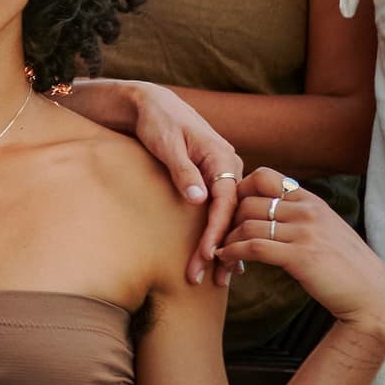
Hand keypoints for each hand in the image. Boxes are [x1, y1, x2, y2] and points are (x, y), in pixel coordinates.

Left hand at [60, 78, 242, 283]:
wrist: (152, 104)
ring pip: (229, 214)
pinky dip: (219, 232)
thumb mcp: (167, 145)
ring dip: (224, 245)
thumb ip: (183, 171)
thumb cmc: (157, 122)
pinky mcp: (213, 177)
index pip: (225, 201)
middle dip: (222, 248)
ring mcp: (223, 172)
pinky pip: (221, 208)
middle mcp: (229, 165)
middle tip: (211, 280)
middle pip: (232, 213)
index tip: (206, 256)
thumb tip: (199, 200)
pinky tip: (219, 255)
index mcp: (221, 156)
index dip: (216, 231)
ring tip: (219, 278)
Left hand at [216, 169, 384, 341]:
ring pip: (246, 224)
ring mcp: (305, 232)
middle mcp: (307, 210)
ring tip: (217, 253)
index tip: (228, 210)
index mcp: (311, 200)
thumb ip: (300, 217)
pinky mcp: (300, 256)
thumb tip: (270, 214)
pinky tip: (225, 260)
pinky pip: (254, 247)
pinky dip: (232, 253)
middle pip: (247, 201)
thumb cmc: (346, 266)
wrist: (371, 294)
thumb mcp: (325, 230)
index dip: (238, 190)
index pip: (263, 176)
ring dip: (224, 240)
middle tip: (215, 236)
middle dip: (225, 219)